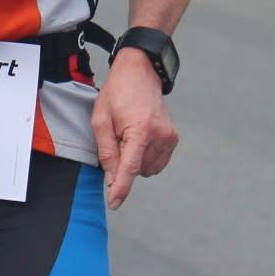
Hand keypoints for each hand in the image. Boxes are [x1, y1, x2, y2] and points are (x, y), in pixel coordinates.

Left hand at [91, 50, 178, 209]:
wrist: (140, 72)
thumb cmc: (116, 93)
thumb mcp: (101, 120)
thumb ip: (106, 152)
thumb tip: (112, 179)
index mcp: (140, 130)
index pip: (129, 168)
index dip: (120, 188)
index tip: (114, 203)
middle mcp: (159, 135)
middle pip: (137, 169)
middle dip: (123, 164)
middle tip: (116, 139)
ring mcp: (169, 137)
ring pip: (147, 169)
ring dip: (135, 161)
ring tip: (128, 137)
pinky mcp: (173, 138)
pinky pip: (157, 162)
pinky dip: (146, 158)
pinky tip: (139, 140)